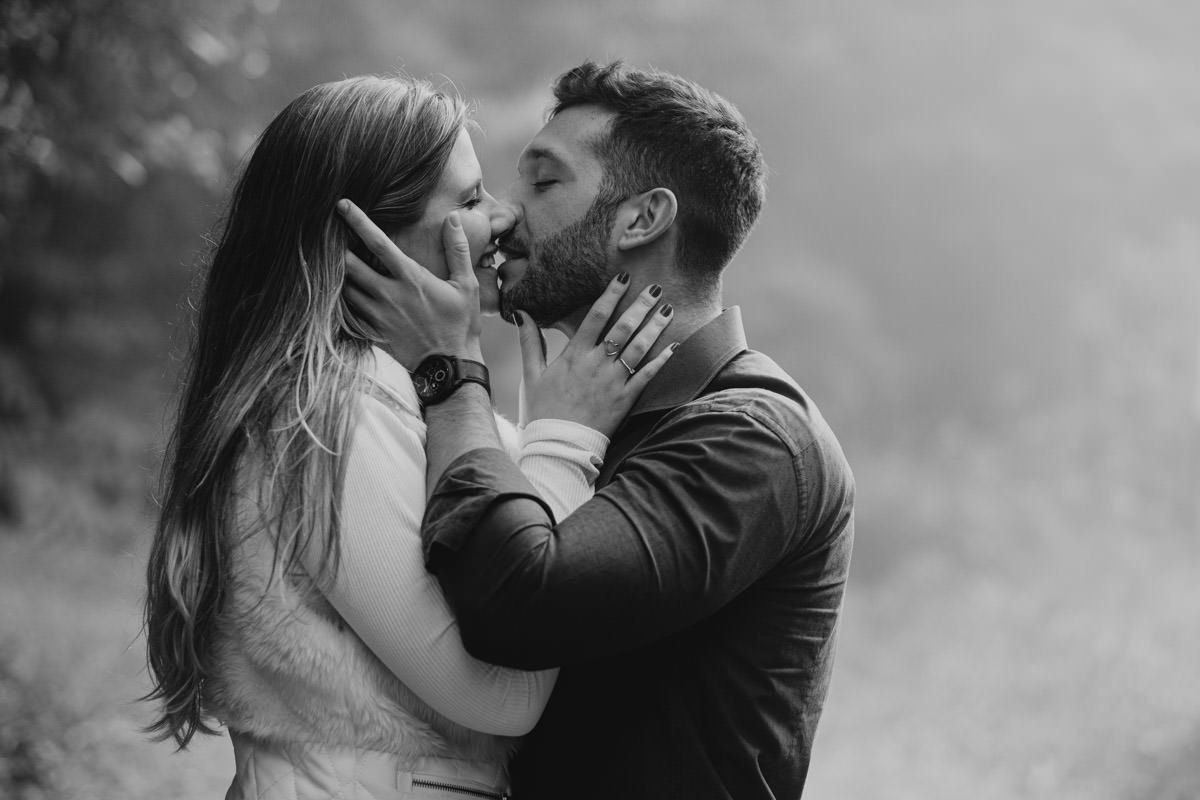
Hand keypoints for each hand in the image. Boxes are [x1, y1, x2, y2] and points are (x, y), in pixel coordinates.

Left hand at [339, 199, 481, 367]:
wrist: (450, 368)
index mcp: (410, 278)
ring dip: (336, 273)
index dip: (357, 221)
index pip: (377, 243)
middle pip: (349, 264)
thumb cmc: (460, 325)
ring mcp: (377, 315)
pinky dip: (339, 300)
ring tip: (328, 260)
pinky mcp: (372, 332)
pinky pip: (347, 313)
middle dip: (334, 247)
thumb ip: (457, 250)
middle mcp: (388, 294)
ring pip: (344, 288)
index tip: (342, 205)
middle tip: (325, 234)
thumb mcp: (466, 285)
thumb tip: (452, 219)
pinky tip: (337, 292)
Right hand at [518, 274, 675, 436]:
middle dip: (640, 305)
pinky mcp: (625, 400)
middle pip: (622, 328)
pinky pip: (647, 377)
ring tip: (668, 308)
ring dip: (654, 327)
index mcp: (574, 355)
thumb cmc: (542, 411)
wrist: (557, 447)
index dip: (611, 295)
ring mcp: (613, 382)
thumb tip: (520, 313)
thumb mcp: (531, 375)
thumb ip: (530, 342)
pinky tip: (674, 346)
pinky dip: (662, 361)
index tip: (623, 277)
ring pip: (639, 349)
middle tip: (655, 287)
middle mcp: (596, 365)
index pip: (595, 317)